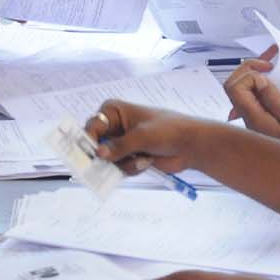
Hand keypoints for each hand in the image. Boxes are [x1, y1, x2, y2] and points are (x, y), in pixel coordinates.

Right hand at [83, 100, 214, 175]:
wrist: (190, 145)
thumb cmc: (167, 131)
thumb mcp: (142, 136)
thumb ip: (119, 146)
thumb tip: (99, 154)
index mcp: (114, 111)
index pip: (92, 125)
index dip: (89, 140)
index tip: (91, 154)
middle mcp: (114, 126)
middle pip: (96, 144)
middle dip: (105, 156)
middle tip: (106, 165)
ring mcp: (121, 143)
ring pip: (107, 160)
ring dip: (124, 163)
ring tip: (143, 159)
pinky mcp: (128, 157)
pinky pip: (119, 168)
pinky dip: (132, 168)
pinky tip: (147, 162)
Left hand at [224, 55, 279, 143]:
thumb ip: (274, 100)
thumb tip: (256, 79)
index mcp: (255, 119)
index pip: (234, 88)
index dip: (248, 73)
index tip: (269, 71)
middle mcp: (249, 120)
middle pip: (235, 88)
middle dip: (249, 70)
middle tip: (270, 65)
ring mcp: (255, 121)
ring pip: (245, 92)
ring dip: (257, 76)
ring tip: (274, 66)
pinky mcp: (264, 121)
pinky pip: (256, 99)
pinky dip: (264, 86)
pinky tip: (277, 80)